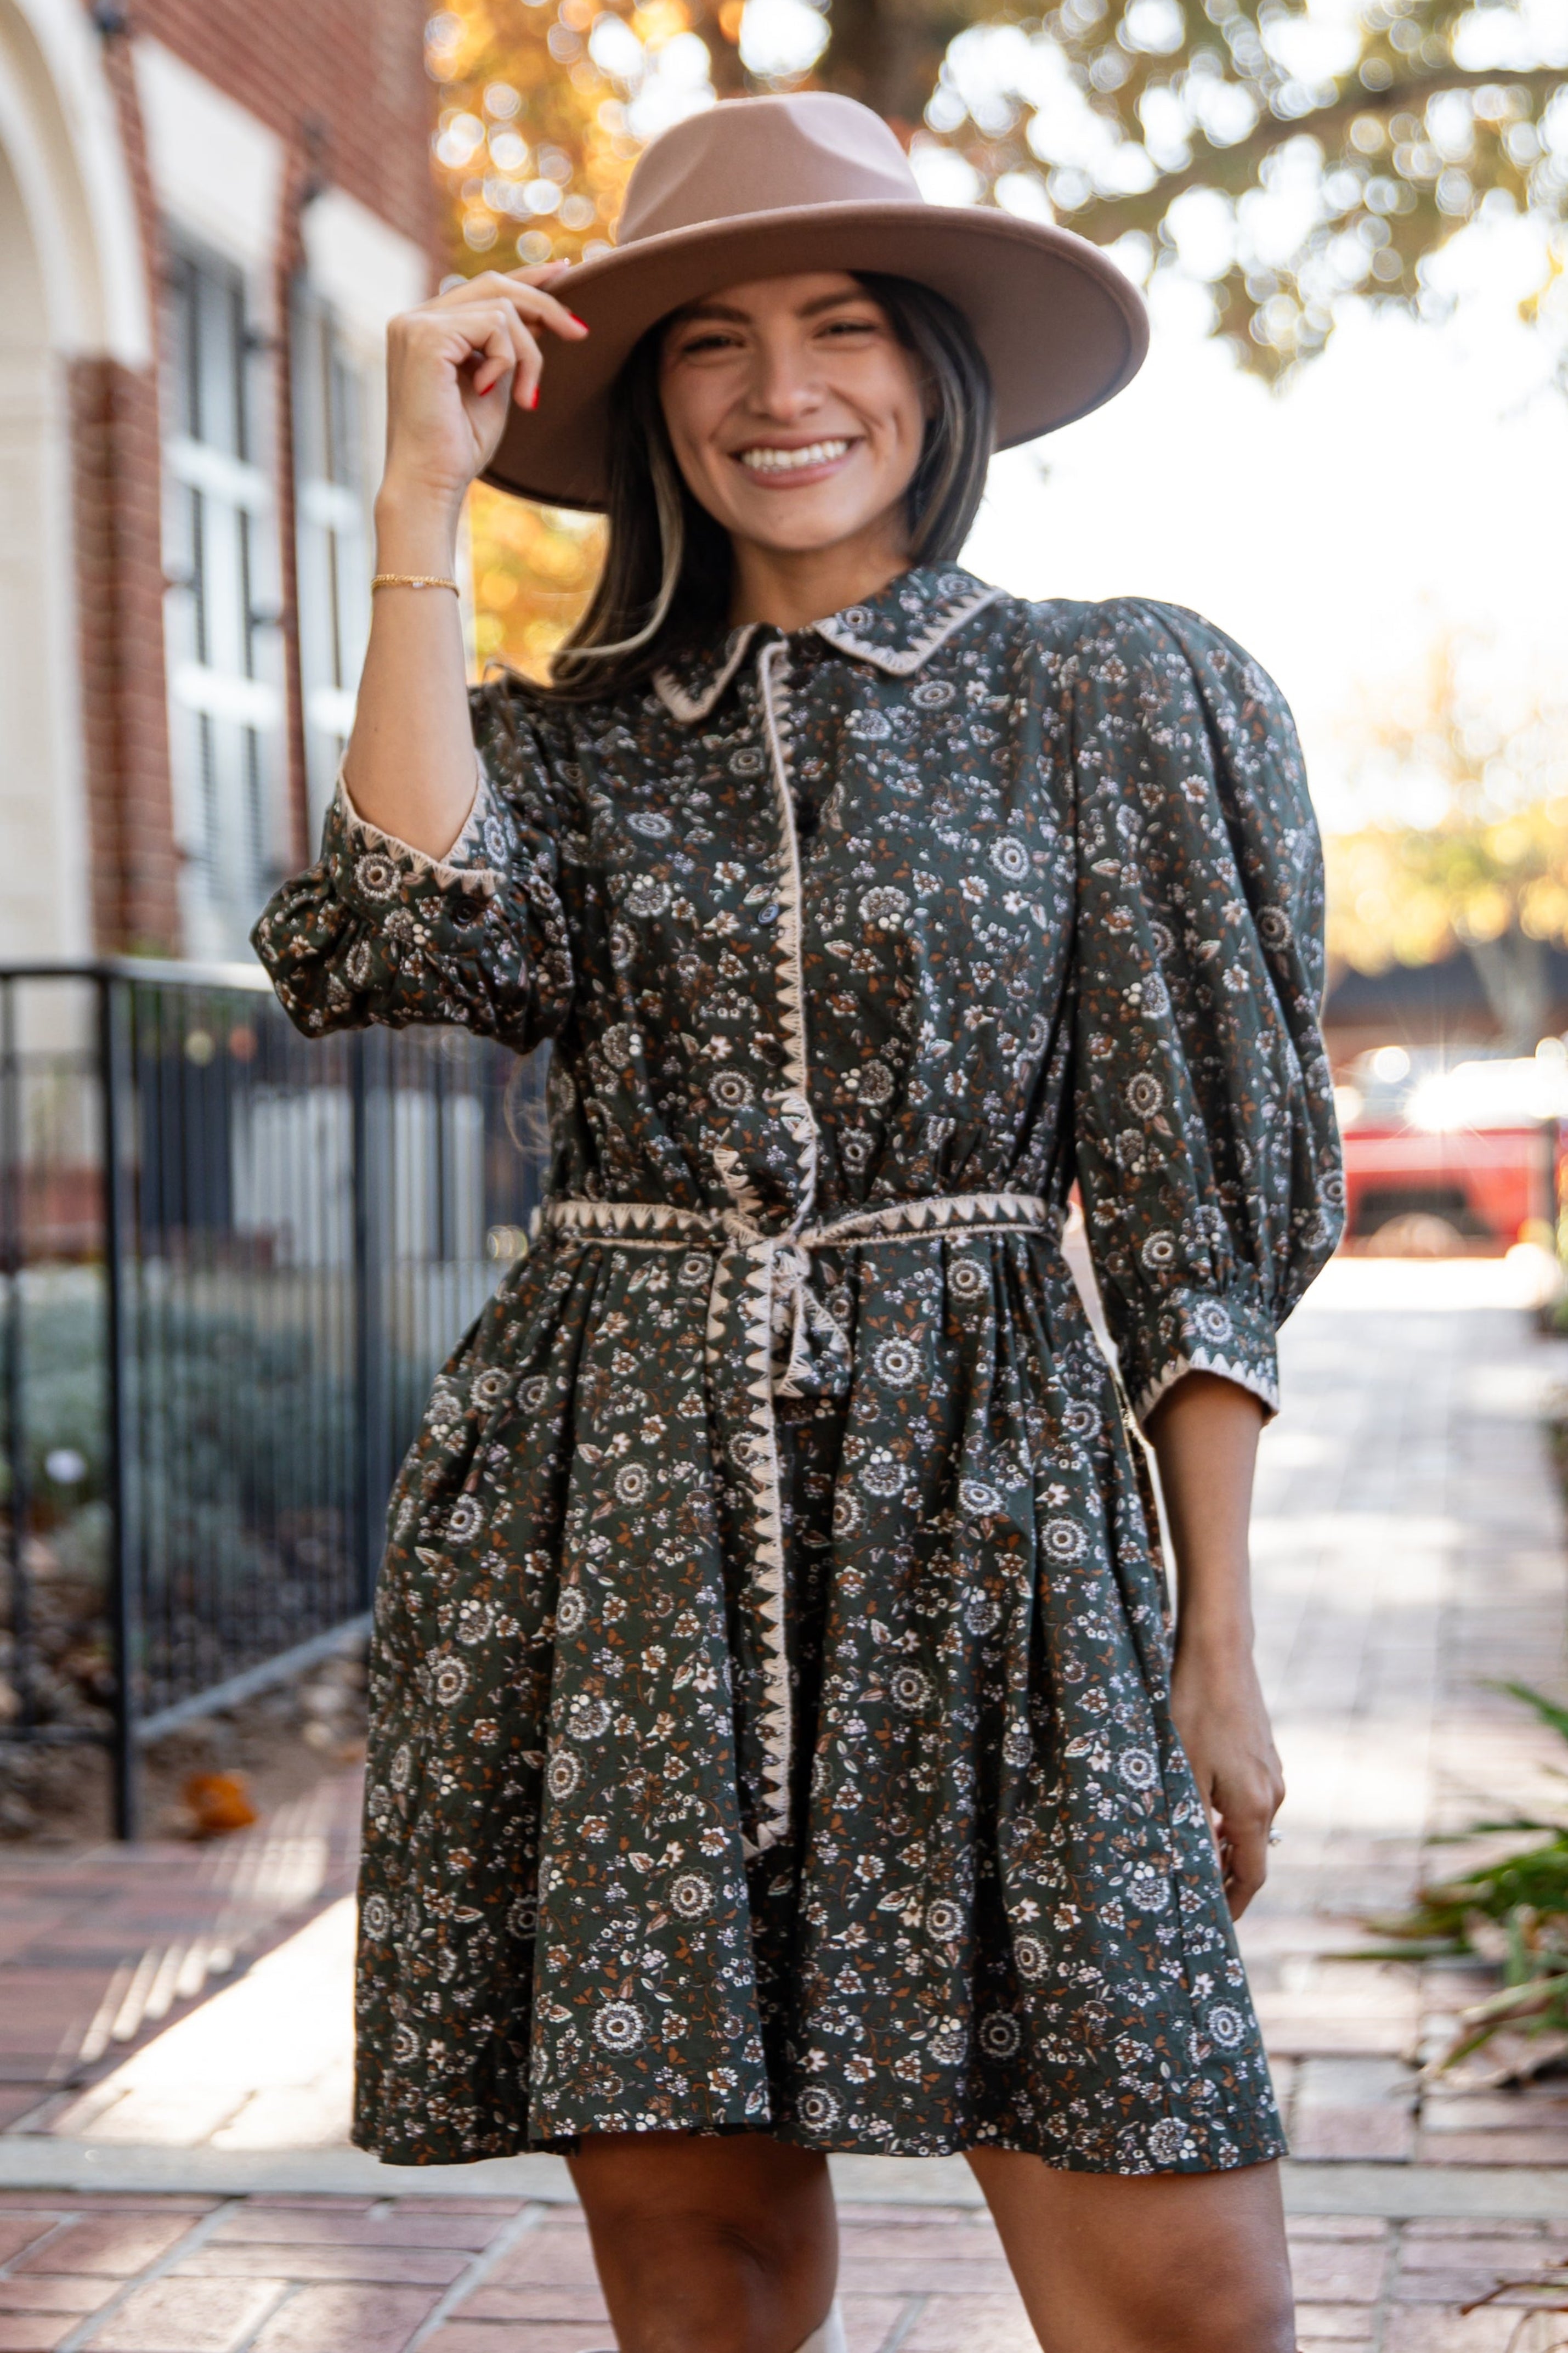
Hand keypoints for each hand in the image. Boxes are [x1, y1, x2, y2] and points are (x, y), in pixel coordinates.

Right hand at [379, 265, 588, 523]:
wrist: (429, 483)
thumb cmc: (459, 447)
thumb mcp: (495, 384)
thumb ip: (507, 347)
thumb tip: (541, 314)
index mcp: (427, 328)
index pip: (482, 288)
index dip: (527, 277)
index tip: (566, 271)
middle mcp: (415, 318)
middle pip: (495, 285)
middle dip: (545, 305)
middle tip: (581, 333)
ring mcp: (416, 323)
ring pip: (502, 308)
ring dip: (529, 354)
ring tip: (526, 397)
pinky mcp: (426, 335)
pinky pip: (495, 325)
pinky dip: (508, 359)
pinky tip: (491, 390)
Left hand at [1169, 1639, 1283, 1918]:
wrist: (1220, 1652)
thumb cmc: (1193, 1710)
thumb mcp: (1183, 1772)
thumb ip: (1192, 1824)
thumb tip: (1194, 1870)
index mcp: (1254, 1807)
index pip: (1252, 1875)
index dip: (1233, 1905)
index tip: (1213, 1926)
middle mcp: (1272, 1794)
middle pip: (1252, 1852)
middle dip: (1226, 1878)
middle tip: (1193, 1896)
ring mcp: (1271, 1771)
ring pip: (1248, 1823)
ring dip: (1223, 1843)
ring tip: (1189, 1853)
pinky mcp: (1263, 1751)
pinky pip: (1248, 1798)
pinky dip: (1226, 1814)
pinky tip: (1198, 1805)